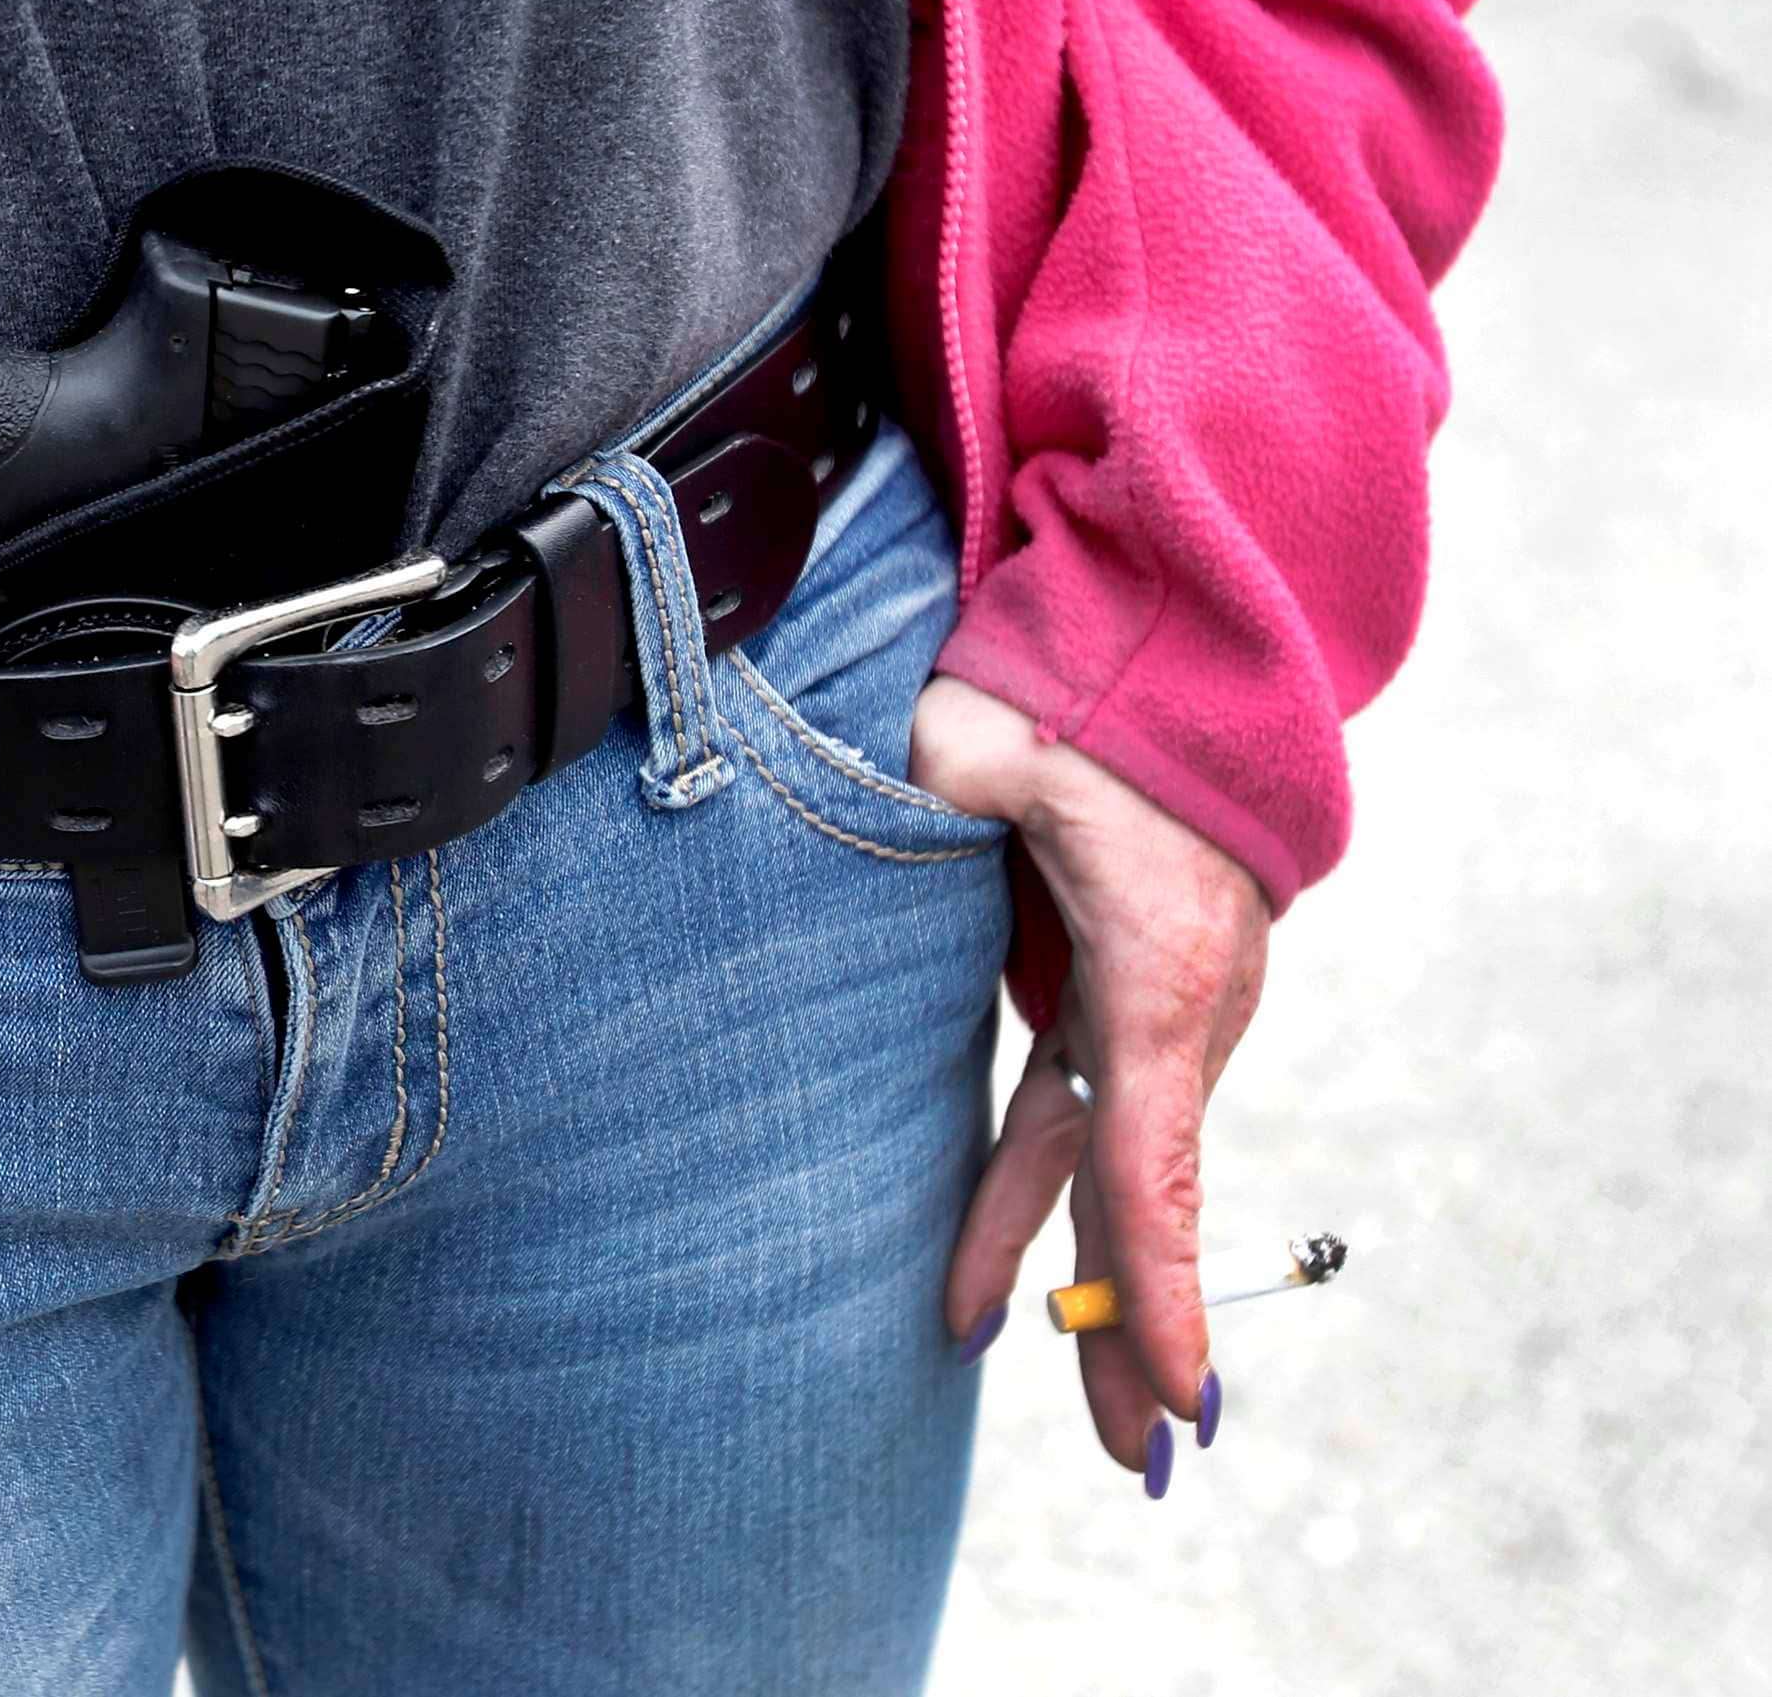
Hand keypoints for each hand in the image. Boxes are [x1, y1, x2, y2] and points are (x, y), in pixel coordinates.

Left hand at [911, 677, 1269, 1496]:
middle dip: (1142, 1330)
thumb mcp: (1000, 725)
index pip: (1151, 1146)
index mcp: (1158, 966)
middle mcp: (1177, 1008)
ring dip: (1100, 1286)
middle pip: (1146, 1193)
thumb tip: (932, 772)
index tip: (1181, 1387)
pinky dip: (1068, 1205)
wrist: (1173, 657)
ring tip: (1108, 1417)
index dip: (1160, 1274)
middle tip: (1140, 1455)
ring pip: (1114, 1170)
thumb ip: (958, 764)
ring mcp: (1157, 1010)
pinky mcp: (1120, 998)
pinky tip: (1034, 1280)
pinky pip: (1089, 1122)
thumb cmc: (1081, 694)